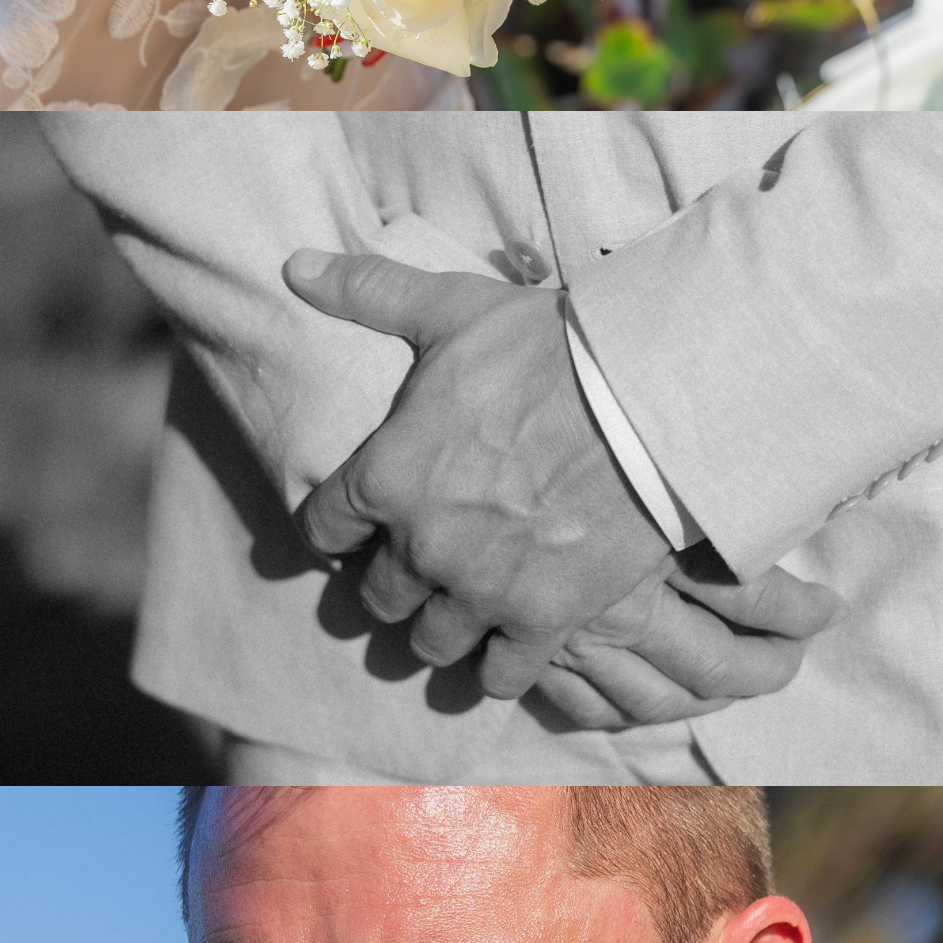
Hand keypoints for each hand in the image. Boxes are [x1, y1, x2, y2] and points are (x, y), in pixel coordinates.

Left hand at [287, 246, 844, 728]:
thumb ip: (367, 292)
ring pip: (430, 641)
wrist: (649, 399)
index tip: (362, 522)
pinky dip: (498, 666)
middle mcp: (420, 545)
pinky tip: (511, 643)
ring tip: (464, 604)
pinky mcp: (543, 620)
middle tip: (421, 563)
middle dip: (392, 580)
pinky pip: (497, 677)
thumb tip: (293, 265)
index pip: (323, 530)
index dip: (340, 526)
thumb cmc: (547, 348)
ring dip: (440, 626)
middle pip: (374, 597)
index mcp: (384, 475)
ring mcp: (481, 590)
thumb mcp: (450, 309)